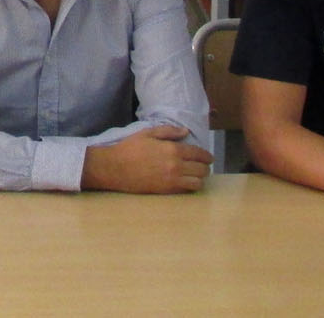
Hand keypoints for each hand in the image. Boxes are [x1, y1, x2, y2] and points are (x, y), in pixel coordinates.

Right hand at [82, 124, 213, 193]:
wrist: (114, 168)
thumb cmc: (129, 148)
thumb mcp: (148, 133)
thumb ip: (169, 131)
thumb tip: (185, 132)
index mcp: (173, 149)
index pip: (199, 154)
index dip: (207, 156)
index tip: (209, 157)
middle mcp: (176, 165)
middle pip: (202, 169)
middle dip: (205, 167)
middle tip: (203, 166)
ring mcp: (172, 179)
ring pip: (198, 182)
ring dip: (200, 178)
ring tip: (196, 175)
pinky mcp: (166, 190)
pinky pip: (187, 190)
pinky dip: (191, 186)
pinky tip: (187, 182)